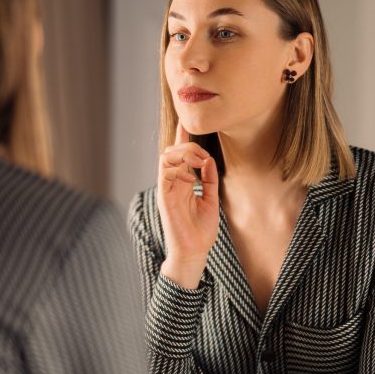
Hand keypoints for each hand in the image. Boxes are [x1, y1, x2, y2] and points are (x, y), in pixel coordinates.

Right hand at [156, 123, 219, 288]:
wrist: (193, 253)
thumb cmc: (201, 231)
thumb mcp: (211, 200)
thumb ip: (209, 179)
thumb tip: (207, 160)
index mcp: (182, 182)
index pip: (180, 154)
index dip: (183, 136)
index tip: (187, 120)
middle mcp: (172, 183)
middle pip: (172, 150)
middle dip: (188, 143)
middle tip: (203, 154)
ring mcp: (166, 188)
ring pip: (166, 157)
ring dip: (184, 152)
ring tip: (199, 160)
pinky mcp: (163, 196)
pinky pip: (165, 172)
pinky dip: (178, 167)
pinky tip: (192, 174)